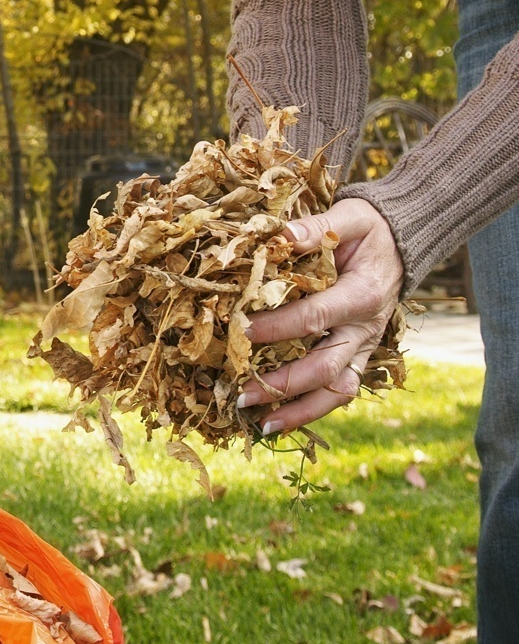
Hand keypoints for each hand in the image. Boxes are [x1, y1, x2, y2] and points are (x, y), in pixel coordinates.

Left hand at [237, 199, 404, 436]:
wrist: (402, 244)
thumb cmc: (370, 230)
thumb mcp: (350, 218)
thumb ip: (317, 228)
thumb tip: (280, 237)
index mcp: (362, 296)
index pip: (315, 318)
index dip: (278, 328)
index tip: (242, 331)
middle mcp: (365, 329)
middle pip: (325, 368)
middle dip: (283, 385)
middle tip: (242, 395)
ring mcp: (364, 347)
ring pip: (337, 391)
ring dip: (299, 411)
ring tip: (262, 425)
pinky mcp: (360, 356)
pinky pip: (340, 391)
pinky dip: (312, 409)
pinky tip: (281, 420)